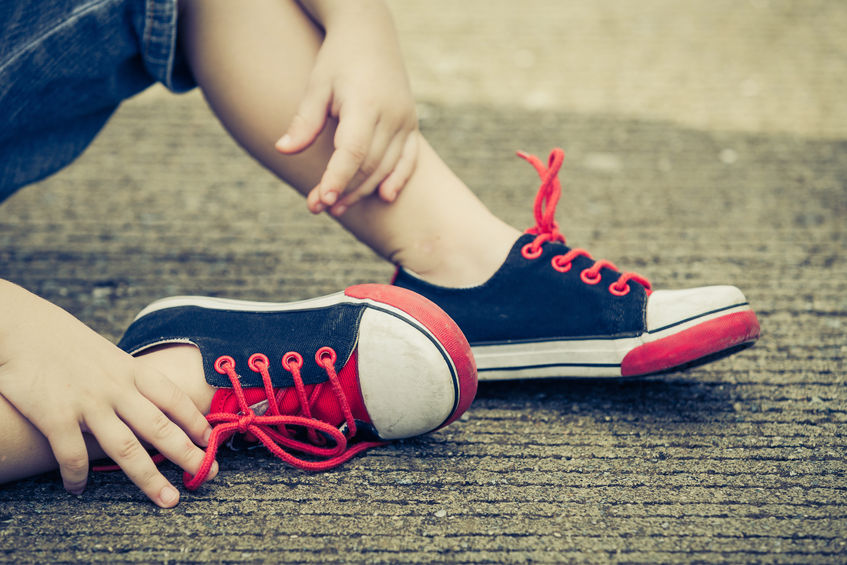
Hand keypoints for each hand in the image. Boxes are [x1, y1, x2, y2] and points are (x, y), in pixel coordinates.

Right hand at [0, 281, 214, 506]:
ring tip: (168, 499)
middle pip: (160, 428)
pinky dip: (77, 477)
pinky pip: (72, 455)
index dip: (196, 422)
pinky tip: (78, 489)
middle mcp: (116, 388)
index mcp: (132, 369)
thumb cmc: (63, 341)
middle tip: (207, 474)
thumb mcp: (106, 354)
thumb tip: (147, 400)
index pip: (174, 398)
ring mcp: (88, 403)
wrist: (20, 327)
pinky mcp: (55, 415)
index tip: (211, 441)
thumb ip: (126, 378)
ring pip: (127, 449)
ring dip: (150, 479)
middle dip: (188, 454)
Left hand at [275, 0, 418, 215]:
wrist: (370, 33)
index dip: (337, 178)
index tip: (322, 200)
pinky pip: (409, 159)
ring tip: (338, 207)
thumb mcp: (317, 85)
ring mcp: (405, 120)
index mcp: (365, 103)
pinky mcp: (411, 123)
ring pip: (386, 167)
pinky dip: (398, 179)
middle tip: (317, 207)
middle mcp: (391, 114)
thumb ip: (304, 120)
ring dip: (363, 190)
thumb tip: (283, 150)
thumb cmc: (338, 59)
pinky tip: (384, 198)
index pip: (353, 151)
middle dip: (344, 190)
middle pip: (369, 165)